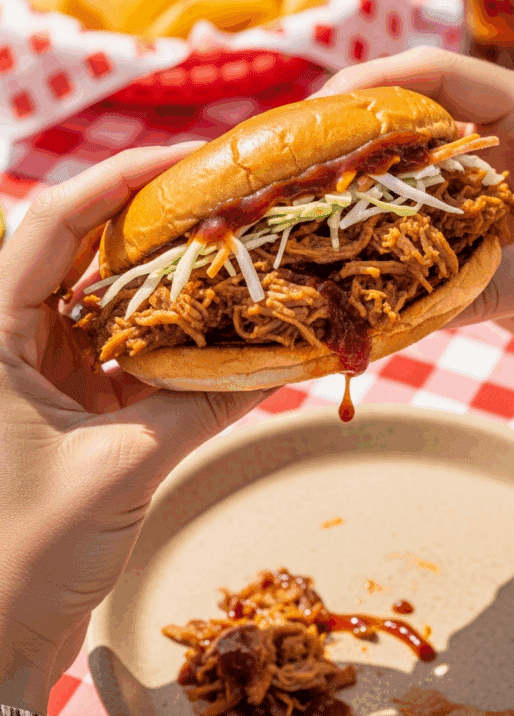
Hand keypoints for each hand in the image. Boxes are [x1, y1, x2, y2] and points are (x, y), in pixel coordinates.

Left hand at [0, 143, 268, 713]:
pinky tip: (227, 328)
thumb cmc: (23, 559)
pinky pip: (129, 354)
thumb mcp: (120, 469)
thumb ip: (200, 405)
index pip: (51, 226)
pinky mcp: (71, 406)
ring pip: (111, 300)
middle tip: (226, 196)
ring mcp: (43, 372)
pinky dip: (176, 340)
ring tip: (235, 249)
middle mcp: (13, 339)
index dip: (117, 180)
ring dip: (171, 279)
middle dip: (155, 220)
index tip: (187, 160)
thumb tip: (281, 354)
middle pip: (84, 250)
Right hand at [313, 46, 513, 357]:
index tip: (320, 110)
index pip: (440, 74)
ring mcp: (483, 179)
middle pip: (408, 112)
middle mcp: (502, 136)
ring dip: (354, 180)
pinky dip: (377, 226)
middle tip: (288, 158)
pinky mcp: (474, 222)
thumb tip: (394, 315)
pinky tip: (335, 242)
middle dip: (348, 130)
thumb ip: (484, 287)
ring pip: (404, 165)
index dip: (375, 82)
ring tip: (293, 197)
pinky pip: (414, 215)